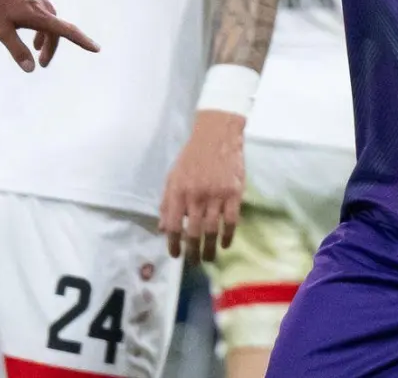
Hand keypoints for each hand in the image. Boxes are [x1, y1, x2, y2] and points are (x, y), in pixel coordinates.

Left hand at [0, 0, 98, 72]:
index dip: (83, 41)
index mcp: (40, 16)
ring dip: (43, 34)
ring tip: (34, 45)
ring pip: (47, 17)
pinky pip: (39, 5)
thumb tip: (31, 69)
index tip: (96, 48)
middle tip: (42, 63)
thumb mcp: (2, 31)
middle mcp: (42, 4)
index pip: (67, 32)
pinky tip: (23, 20)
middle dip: (50, 47)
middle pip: (55, 29)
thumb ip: (18, 50)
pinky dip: (37, 19)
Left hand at [160, 110, 244, 266]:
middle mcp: (196, 195)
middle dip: (192, 252)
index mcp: (178, 192)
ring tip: (209, 258)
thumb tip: (163, 229)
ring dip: (210, 249)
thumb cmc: (192, 157)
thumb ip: (167, 203)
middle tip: (193, 263)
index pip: (173, 226)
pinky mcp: (234, 193)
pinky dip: (228, 236)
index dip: (173, 244)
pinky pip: (231, 222)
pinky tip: (225, 244)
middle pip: (193, 233)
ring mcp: (216, 195)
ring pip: (212, 231)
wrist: (216, 135)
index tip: (175, 255)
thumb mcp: (173, 177)